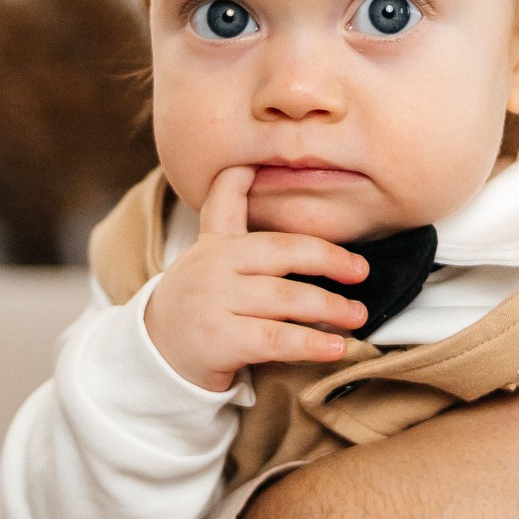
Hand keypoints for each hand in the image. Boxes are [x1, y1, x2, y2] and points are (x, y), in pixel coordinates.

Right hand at [146, 165, 370, 391]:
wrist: (158, 354)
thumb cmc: (199, 298)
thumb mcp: (207, 249)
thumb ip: (228, 209)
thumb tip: (246, 165)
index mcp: (216, 242)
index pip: (230, 201)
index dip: (246, 182)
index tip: (281, 169)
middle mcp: (213, 266)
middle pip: (280, 252)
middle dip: (327, 258)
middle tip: (361, 271)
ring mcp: (215, 302)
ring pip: (284, 298)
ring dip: (329, 306)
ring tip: (356, 315)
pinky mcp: (219, 340)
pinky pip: (276, 340)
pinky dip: (311, 343)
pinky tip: (336, 347)